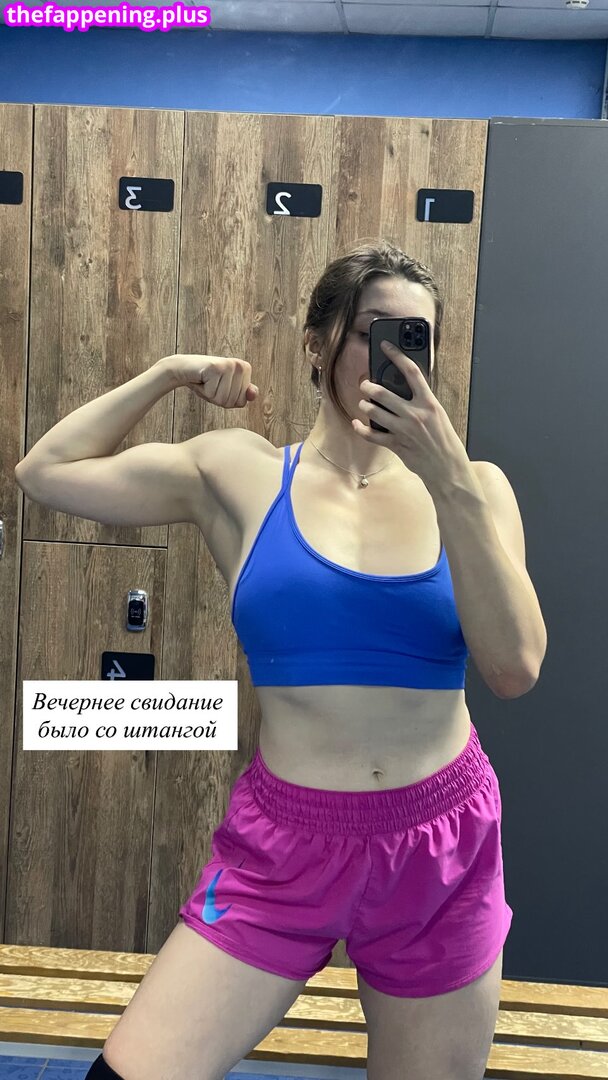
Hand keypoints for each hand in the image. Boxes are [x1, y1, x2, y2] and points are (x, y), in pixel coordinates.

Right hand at [158, 353, 258, 406]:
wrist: (183, 368)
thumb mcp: (227, 390)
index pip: (242, 402)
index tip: (219, 386)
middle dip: (218, 398)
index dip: (226, 399)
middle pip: (233, 401)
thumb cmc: (206, 381)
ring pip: (223, 399)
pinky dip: (203, 391)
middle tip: (211, 384)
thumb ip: (242, 394)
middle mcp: (240, 365)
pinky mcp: (216, 368)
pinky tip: (201, 378)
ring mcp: (229, 365)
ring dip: (210, 395)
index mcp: (246, 369)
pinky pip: (212, 394)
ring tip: (206, 381)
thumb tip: (253, 394)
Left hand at [353, 339, 469, 489]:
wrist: (448, 468)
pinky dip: (361, 429)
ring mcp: (404, 430)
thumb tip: (404, 391)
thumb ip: (422, 402)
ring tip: (364, 404)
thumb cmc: (445, 442)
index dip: (396, 355)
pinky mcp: (396, 445)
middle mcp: (415, 414)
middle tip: (365, 385)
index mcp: (429, 403)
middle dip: (368, 386)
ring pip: (374, 412)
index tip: (385, 346)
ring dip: (365, 406)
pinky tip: (357, 424)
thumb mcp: (438, 415)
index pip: (411, 371)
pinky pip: (371, 435)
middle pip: (383, 392)